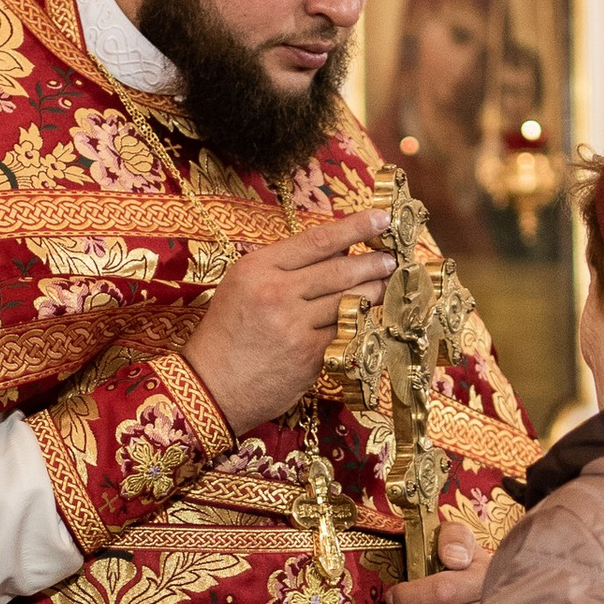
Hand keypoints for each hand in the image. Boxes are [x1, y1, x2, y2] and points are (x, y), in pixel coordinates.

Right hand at [183, 211, 391, 434]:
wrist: (211, 386)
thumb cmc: (226, 334)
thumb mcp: (242, 286)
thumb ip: (282, 267)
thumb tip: (334, 251)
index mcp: (258, 268)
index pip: (317, 240)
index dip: (355, 227)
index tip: (381, 218)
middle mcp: (276, 292)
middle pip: (340, 269)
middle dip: (374, 262)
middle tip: (393, 258)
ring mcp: (294, 325)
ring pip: (349, 300)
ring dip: (375, 291)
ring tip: (388, 284)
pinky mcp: (309, 354)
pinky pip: (345, 330)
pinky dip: (361, 321)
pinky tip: (370, 316)